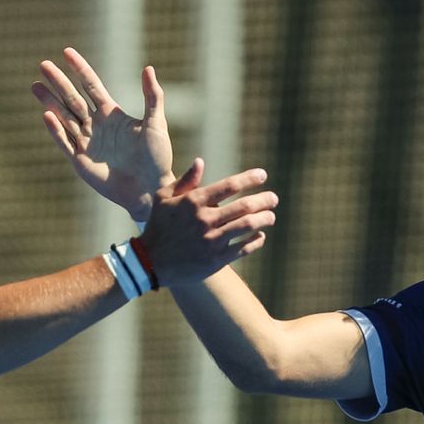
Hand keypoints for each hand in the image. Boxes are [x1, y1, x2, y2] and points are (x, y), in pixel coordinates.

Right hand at [33, 47, 172, 223]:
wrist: (150, 189)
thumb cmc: (157, 158)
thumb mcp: (156, 124)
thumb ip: (152, 97)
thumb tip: (148, 68)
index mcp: (111, 114)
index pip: (91, 86)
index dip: (80, 69)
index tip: (66, 52)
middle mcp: (96, 126)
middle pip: (73, 99)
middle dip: (58, 82)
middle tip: (43, 65)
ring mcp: (87, 143)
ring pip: (64, 117)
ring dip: (50, 102)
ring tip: (35, 85)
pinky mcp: (81, 161)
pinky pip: (65, 142)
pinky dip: (56, 130)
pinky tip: (47, 115)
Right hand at [138, 159, 276, 285]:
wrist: (150, 262)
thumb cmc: (157, 225)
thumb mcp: (164, 198)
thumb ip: (185, 180)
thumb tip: (200, 162)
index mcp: (194, 201)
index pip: (229, 186)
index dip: (249, 179)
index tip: (263, 175)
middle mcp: (205, 219)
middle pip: (244, 206)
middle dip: (264, 200)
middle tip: (274, 198)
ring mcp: (212, 240)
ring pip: (247, 226)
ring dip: (264, 219)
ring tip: (271, 216)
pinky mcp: (215, 260)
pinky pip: (243, 248)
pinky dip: (255, 241)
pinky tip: (260, 236)